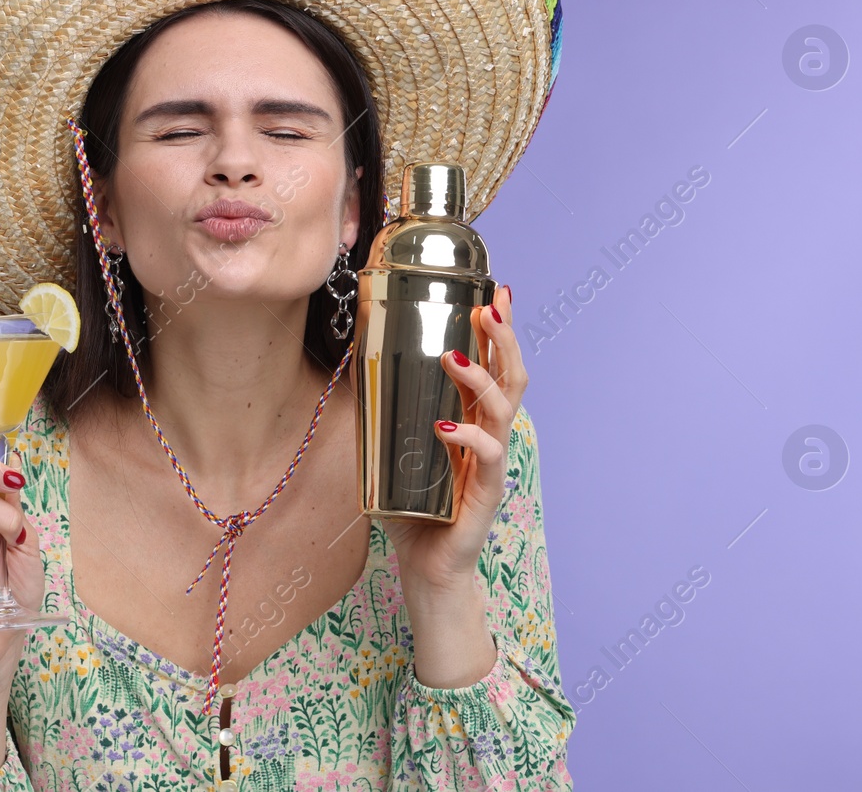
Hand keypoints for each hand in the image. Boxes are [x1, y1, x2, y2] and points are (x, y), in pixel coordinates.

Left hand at [385, 285, 525, 602]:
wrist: (427, 569)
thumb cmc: (413, 510)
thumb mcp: (391, 452)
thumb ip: (381, 415)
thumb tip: (351, 368)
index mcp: (473, 423)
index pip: (495, 368)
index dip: (499, 332)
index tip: (497, 292)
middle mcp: (489, 437)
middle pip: (511, 378)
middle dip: (503, 339)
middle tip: (490, 307)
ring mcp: (491, 465)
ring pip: (502, 411)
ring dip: (480, 379)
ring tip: (454, 356)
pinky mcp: (485, 494)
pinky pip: (487, 458)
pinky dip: (467, 439)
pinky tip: (446, 427)